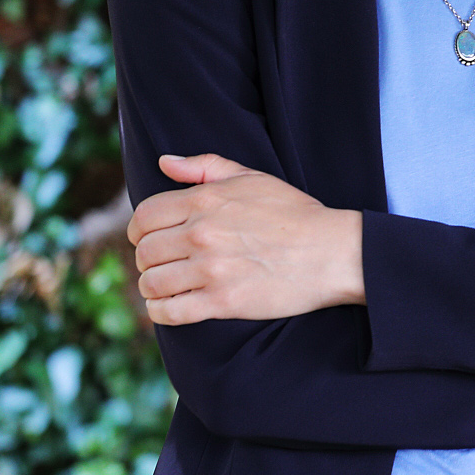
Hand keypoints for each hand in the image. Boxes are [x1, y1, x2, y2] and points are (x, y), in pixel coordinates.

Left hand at [128, 155, 364, 325]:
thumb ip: (207, 166)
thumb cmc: (296, 214)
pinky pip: (169, 312)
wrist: (333, 252)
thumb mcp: (254, 178)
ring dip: (153, 287)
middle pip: (145, 252)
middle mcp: (202, 234)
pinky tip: (170, 307)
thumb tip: (163, 162)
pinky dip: (161, 312)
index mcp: (205, 200)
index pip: (144, 217)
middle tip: (165, 265)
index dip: (140, 231)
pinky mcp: (222, 302)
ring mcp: (210, 270)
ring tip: (167, 287)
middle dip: (149, 260)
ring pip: (152, 283)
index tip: (150, 240)